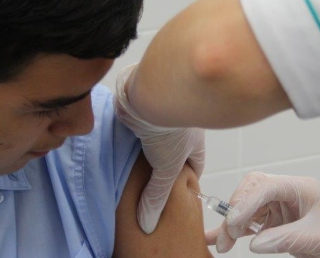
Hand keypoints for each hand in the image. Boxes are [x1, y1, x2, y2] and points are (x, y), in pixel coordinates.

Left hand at [114, 63, 205, 233]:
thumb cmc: (169, 131)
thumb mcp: (166, 169)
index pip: (195, 165)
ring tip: (134, 171)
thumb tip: (147, 225)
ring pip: (156, 139)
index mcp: (195, 140)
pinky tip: (124, 148)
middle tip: (152, 185)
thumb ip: (157, 197)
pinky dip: (133, 136)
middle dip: (165, 167)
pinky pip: (139, 126)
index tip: (178, 194)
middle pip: (175, 152)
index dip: (188, 180)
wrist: (148, 94)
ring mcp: (162, 117)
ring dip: (146, 151)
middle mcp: (181, 127)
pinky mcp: (142, 108)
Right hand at [211, 172, 319, 257]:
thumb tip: (253, 244)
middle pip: (251, 191)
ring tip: (222, 244)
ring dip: (232, 224)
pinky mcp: (274, 220)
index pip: (265, 186)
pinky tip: (216, 238)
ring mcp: (279, 205)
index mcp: (300, 187)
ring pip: (246, 207)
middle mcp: (287, 192)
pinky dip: (233, 230)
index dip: (246, 202)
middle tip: (227, 234)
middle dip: (235, 211)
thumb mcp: (316, 239)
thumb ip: (284, 239)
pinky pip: (249, 222)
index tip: (233, 222)